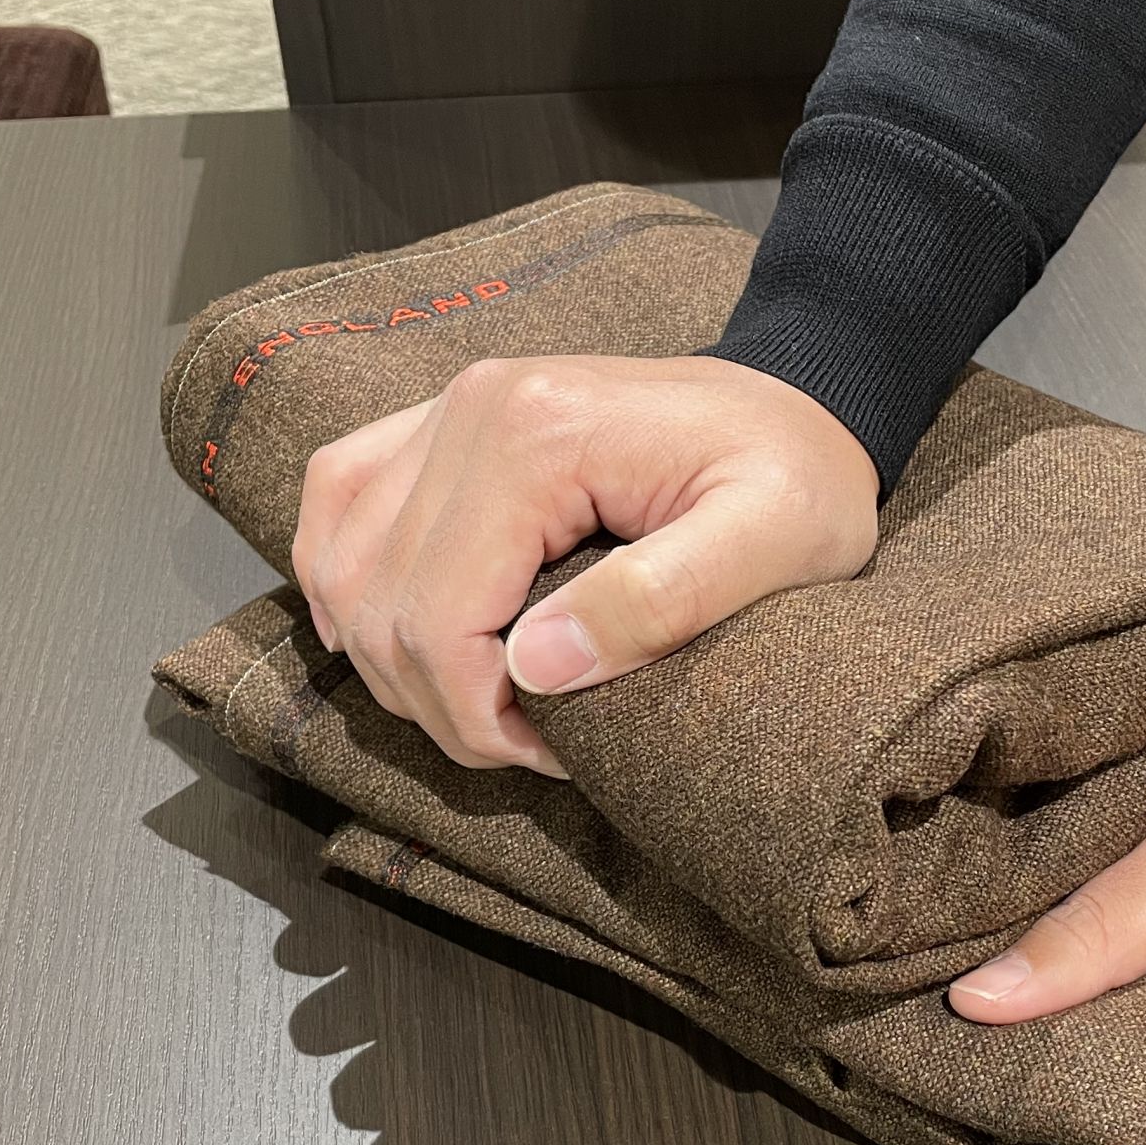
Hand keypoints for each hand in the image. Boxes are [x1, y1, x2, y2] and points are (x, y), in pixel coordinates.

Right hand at [291, 354, 879, 774]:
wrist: (805, 392)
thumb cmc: (801, 471)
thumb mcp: (775, 541)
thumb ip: (659, 602)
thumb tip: (534, 670)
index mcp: (537, 435)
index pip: (438, 618)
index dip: (478, 716)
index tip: (556, 752)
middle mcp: (471, 409)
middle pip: (380, 601)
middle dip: (439, 704)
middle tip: (529, 744)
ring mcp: (449, 408)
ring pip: (341, 561)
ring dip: (389, 656)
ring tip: (484, 703)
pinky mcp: (443, 420)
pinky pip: (340, 495)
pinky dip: (347, 577)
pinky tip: (393, 633)